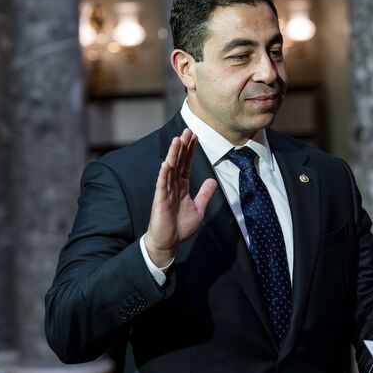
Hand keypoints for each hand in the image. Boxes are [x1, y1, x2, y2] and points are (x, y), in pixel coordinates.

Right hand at [144, 129, 217, 265]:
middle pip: (178, 162)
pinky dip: (164, 174)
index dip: (190, 151)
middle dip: (182, 146)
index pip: (186, 164)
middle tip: (187, 130)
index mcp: (182, 186)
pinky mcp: (160, 200)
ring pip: (170, 169)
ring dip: (173, 155)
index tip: (194, 137)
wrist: (169, 242)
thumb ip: (205, 194)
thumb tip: (213, 180)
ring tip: (177, 140)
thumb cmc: (181, 227)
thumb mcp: (199, 209)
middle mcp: (173, 185)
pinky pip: (162, 185)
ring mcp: (166, 191)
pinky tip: (166, 164)